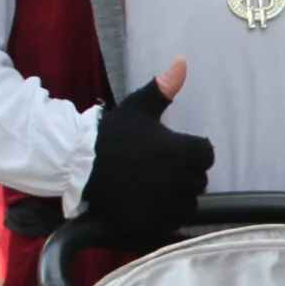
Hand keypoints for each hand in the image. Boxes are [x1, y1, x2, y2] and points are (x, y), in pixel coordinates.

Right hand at [83, 59, 213, 248]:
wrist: (77, 164)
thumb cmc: (112, 134)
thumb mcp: (139, 108)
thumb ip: (164, 88)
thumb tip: (182, 62)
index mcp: (180, 151)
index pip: (207, 154)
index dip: (192, 152)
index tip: (172, 151)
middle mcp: (177, 179)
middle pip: (199, 180)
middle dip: (184, 174)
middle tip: (158, 169)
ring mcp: (165, 204)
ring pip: (189, 204)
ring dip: (177, 197)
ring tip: (153, 187)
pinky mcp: (151, 223)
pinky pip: (172, 222)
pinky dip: (163, 216)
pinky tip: (146, 203)